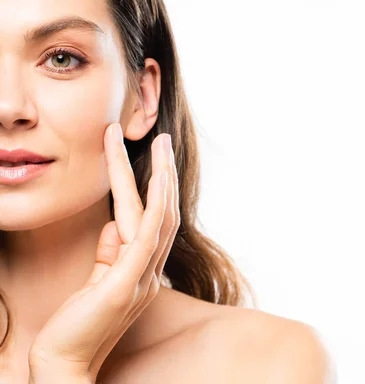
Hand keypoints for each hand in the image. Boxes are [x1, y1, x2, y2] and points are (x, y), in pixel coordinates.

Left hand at [28, 123, 179, 380]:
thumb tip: (114, 224)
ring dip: (161, 179)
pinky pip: (146, 238)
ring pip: (160, 218)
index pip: (154, 222)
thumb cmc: (77, 324)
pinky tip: (155, 181)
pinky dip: (154, 206)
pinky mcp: (125, 285)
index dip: (157, 189)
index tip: (153, 158)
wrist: (64, 364)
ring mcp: (141, 278)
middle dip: (164, 174)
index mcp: (142, 270)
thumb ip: (109, 252)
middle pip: (165, 213)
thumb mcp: (97, 281)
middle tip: (164, 139)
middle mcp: (150, 272)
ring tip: (159, 146)